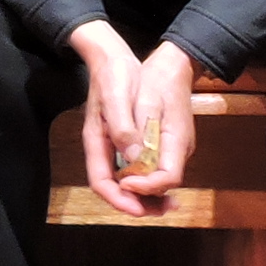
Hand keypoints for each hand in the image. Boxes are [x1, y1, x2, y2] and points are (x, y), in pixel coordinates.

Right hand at [69, 20, 199, 214]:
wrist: (113, 56)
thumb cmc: (113, 74)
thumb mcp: (117, 97)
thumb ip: (123, 128)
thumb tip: (134, 159)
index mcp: (96, 141)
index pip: (101, 182)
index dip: (119, 200)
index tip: (140, 209)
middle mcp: (104, 148)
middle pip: (115, 188)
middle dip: (137, 203)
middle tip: (163, 210)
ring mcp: (114, 145)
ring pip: (127, 180)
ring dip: (146, 195)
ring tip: (169, 202)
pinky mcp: (127, 140)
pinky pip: (136, 168)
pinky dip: (150, 179)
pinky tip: (166, 179)